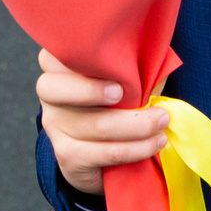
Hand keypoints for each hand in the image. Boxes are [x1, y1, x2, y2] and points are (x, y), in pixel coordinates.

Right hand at [34, 46, 166, 197]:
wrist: (112, 149)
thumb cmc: (122, 97)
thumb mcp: (126, 74)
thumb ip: (129, 62)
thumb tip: (151, 54)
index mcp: (58, 65)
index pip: (52, 54)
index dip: (76, 58)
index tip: (110, 63)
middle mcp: (49, 94)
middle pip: (56, 89)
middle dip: (93, 91)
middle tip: (126, 94)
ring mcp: (54, 127)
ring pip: (95, 125)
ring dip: (137, 125)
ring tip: (162, 121)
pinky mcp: (68, 156)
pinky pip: (104, 153)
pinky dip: (135, 149)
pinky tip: (155, 142)